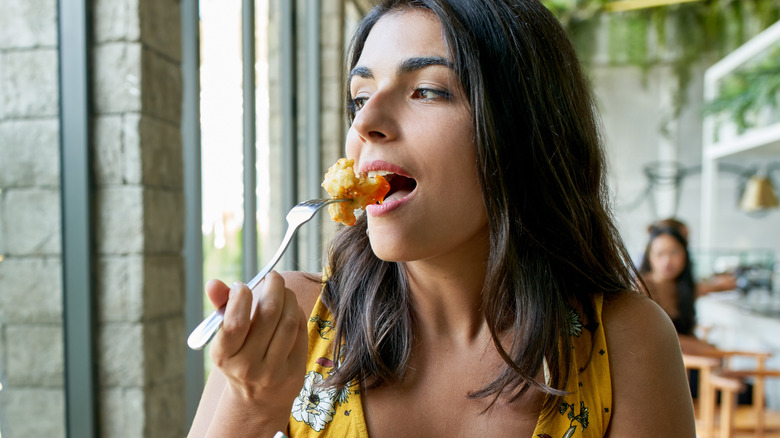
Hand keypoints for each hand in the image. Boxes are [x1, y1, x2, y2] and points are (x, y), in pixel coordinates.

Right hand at [206, 272, 307, 429]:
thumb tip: (213, 283)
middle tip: (272, 277)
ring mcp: (273, 372)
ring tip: (283, 290)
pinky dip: (298, 314)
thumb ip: (220, 308)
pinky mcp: (294, 373)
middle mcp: (247, 366)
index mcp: (224, 355)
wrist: (257, 401)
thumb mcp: (224, 338)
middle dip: (273, 287)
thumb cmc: (239, 358)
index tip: (243, 285)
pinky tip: (291, 309)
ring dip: (289, 297)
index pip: (234, 323)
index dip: (241, 297)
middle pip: (269, 314)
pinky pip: (300, 333)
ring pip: (288, 321)